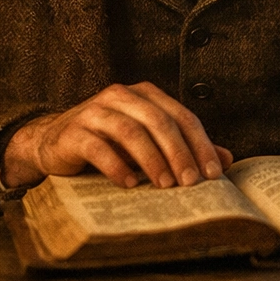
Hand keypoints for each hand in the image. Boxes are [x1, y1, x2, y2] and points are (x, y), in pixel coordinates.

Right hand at [1, 81, 233, 189]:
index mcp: (145, 95)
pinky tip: (129, 184)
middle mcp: (121, 96)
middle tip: (191, 183)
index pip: (181, 116)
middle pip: (159, 122)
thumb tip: (227, 160)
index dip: (200, 144)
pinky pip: (98, 147)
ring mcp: (95, 111)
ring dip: (151, 161)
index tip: (214, 172)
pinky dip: (116, 166)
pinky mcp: (73, 132)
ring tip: (164, 186)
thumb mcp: (150, 144)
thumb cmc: (110, 143)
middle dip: (179, 154)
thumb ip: (185, 148)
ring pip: (131, 132)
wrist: (52, 143)